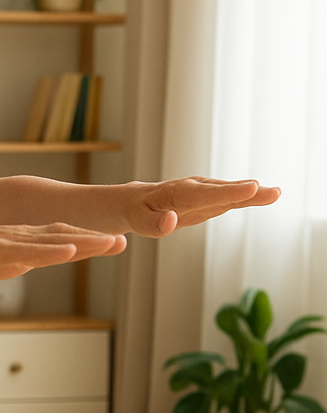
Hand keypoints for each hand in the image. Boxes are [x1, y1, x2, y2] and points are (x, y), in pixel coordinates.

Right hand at [0, 221, 125, 278]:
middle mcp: (24, 237)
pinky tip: (70, 250)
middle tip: (123, 242)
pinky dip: (52, 251)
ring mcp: (13, 241)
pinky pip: (30, 250)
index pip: (64, 240)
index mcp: (26, 242)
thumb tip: (30, 265)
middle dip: (95, 241)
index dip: (90, 241)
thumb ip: (18, 261)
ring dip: (83, 242)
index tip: (117, 243)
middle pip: (65, 237)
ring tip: (109, 243)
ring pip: (53, 241)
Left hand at [120, 177, 279, 237]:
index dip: (228, 192)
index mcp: (177, 194)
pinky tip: (268, 196)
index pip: (205, 194)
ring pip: (231, 193)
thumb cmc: (139, 212)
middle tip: (272, 192)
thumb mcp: (139, 222)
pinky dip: (248, 197)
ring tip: (276, 193)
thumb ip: (155, 224)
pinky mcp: (210, 201)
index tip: (250, 188)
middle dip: (247, 192)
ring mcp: (205, 193)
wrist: (138, 201)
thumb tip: (171, 222)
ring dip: (253, 194)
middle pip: (223, 191)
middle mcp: (195, 189)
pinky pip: (231, 198)